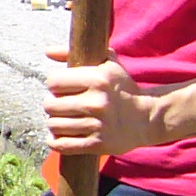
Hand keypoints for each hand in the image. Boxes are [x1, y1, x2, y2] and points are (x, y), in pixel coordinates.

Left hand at [43, 52, 161, 156]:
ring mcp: (97, 125)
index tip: (62, 88)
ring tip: (64, 119)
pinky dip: (55, 141)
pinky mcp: (97, 144)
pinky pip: (62, 145)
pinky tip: (59, 136)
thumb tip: (48, 51)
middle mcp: (97, 102)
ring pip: (54, 125)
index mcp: (98, 79)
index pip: (53, 81)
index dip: (55, 84)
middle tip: (62, 106)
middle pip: (50, 105)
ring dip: (55, 123)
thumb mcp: (107, 64)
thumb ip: (74, 54)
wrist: (147, 117)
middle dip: (53, 104)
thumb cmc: (123, 88)